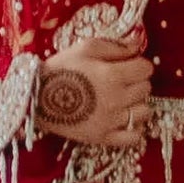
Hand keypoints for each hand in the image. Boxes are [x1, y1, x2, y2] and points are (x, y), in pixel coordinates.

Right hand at [34, 35, 151, 150]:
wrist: (37, 97)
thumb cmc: (61, 68)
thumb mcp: (85, 48)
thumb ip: (115, 46)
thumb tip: (139, 45)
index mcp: (113, 75)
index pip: (146, 69)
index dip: (138, 64)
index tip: (127, 66)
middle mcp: (116, 99)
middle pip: (146, 89)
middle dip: (137, 82)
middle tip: (122, 81)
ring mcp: (110, 121)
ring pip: (144, 113)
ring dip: (138, 104)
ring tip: (123, 101)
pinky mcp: (103, 137)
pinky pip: (133, 137)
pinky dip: (134, 128)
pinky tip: (124, 119)